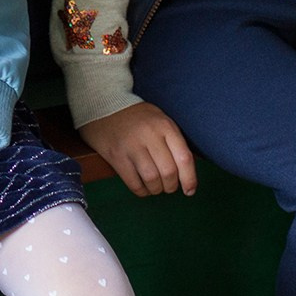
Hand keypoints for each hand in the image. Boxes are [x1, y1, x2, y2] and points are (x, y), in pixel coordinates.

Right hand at [79, 102, 197, 197]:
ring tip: (155, 186)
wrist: (105, 104)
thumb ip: (174, 142)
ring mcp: (131, 146)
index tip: (190, 190)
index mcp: (164, 126)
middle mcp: (149, 135)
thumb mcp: (160, 120)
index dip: (189, 179)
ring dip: (156, 189)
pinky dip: (141, 191)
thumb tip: (187, 174)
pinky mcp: (116, 156)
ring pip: (152, 180)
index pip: (184, 158)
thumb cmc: (138, 117)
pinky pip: (133, 183)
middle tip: (169, 186)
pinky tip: (142, 187)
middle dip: (171, 186)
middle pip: (168, 172)